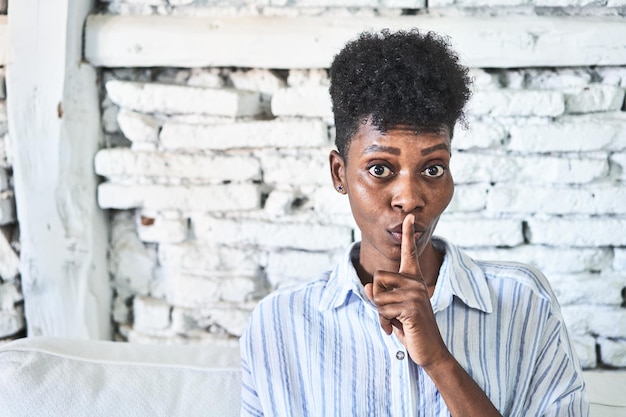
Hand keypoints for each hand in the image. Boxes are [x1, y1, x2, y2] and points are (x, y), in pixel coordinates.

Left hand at [364, 214, 449, 368]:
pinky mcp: (412, 307)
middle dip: (377, 298)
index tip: (408, 217)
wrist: (429, 350)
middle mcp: (416, 282)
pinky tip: (398, 329)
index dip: (408, 235)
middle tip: (391, 313)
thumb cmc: (409, 327)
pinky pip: (383, 309)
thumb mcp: (390, 308)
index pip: (409, 253)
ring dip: (381, 314)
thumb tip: (369, 286)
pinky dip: (385, 323)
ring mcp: (415, 293)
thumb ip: (379, 295)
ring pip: (378, 296)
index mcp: (413, 279)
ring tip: (396, 322)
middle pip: (378, 277)